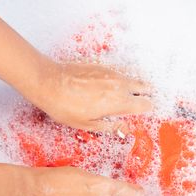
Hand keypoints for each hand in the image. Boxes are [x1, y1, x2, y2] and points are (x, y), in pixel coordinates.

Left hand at [27, 60, 152, 132]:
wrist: (50, 83)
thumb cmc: (65, 106)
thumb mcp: (87, 124)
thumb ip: (110, 126)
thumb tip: (124, 129)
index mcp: (118, 103)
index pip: (145, 104)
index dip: (146, 108)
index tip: (143, 112)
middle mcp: (119, 85)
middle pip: (143, 87)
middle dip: (144, 94)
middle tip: (140, 101)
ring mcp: (111, 73)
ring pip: (131, 78)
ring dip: (132, 86)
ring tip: (126, 94)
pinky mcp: (101, 66)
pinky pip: (118, 72)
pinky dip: (120, 78)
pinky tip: (111, 85)